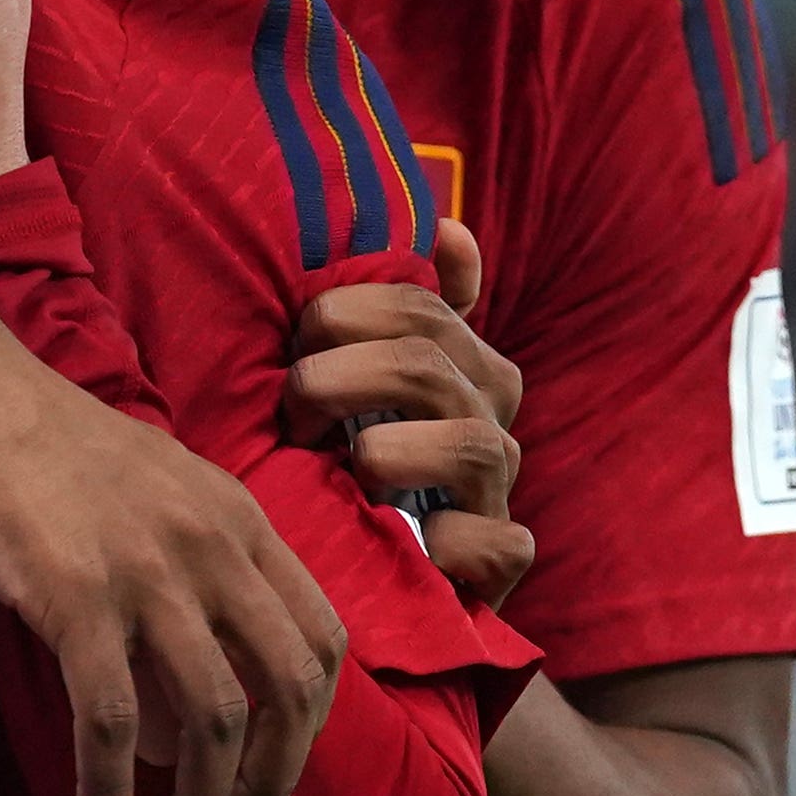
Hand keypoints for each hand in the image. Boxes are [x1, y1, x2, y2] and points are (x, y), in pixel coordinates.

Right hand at [0, 348, 350, 795]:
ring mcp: (146, 573)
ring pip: (213, 719)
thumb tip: (182, 710)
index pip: (321, 642)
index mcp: (238, 519)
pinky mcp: (73, 597)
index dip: (307, 725)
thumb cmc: (38, 444)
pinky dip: (110, 791)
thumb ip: (187, 579)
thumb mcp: (150, 493)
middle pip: (287, 693)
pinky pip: (110, 721)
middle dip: (266, 780)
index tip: (261, 768)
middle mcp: (211, 548)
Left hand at [291, 278, 531, 603]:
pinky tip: (414, 540)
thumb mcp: (356, 370)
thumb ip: (389, 297)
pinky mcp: (503, 559)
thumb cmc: (351, 451)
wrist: (376, 568)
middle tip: (292, 406)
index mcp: (463, 356)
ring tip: (340, 466)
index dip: (346, 311)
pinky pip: (500, 542)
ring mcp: (500, 484)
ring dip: (382, 452)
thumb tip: (447, 227)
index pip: (421, 301)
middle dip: (336, 377)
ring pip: (467, 442)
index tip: (301, 335)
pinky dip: (453, 542)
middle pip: (424, 360)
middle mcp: (491, 410)